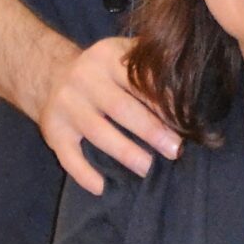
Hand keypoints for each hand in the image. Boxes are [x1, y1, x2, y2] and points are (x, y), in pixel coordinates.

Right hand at [36, 35, 182, 193]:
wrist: (51, 76)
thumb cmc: (104, 73)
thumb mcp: (123, 55)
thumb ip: (150, 66)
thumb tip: (191, 91)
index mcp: (108, 57)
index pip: (140, 80)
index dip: (164, 102)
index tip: (186, 121)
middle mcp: (84, 78)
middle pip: (121, 108)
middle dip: (151, 131)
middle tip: (175, 150)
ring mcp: (66, 105)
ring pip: (98, 133)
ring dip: (126, 153)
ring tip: (148, 169)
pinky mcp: (53, 130)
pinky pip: (68, 156)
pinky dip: (84, 174)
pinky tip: (102, 188)